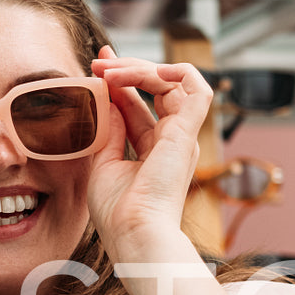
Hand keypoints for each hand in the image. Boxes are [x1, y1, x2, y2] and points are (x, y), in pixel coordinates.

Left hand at [87, 47, 212, 259]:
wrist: (133, 232)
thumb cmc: (118, 212)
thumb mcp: (104, 162)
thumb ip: (109, 129)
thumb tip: (108, 98)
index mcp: (154, 150)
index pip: (139, 104)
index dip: (120, 80)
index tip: (97, 65)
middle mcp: (172, 140)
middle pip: (156, 89)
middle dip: (127, 68)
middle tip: (99, 62)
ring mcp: (182, 135)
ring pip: (173, 82)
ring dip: (140, 68)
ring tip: (110, 69)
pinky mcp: (188, 132)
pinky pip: (196, 88)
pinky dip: (176, 71)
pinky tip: (146, 70)